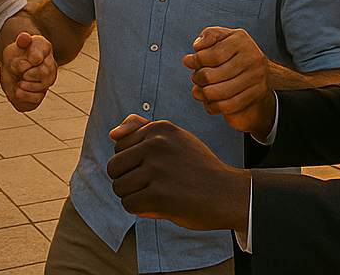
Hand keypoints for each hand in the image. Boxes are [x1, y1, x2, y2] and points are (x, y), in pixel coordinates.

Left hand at [0, 32, 56, 111]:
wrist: (11, 69)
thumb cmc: (16, 55)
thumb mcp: (15, 46)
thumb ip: (21, 42)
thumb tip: (24, 38)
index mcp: (43, 48)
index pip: (41, 54)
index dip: (32, 59)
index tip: (24, 61)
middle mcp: (49, 64)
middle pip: (45, 72)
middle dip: (31, 75)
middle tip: (22, 75)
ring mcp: (47, 80)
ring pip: (42, 86)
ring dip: (27, 86)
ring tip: (19, 84)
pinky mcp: (40, 93)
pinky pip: (37, 98)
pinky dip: (26, 96)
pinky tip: (18, 92)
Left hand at [107, 115, 249, 230]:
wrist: (227, 193)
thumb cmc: (197, 167)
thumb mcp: (174, 138)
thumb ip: (142, 129)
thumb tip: (112, 134)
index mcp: (159, 128)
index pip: (119, 146)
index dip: (132, 163)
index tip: (152, 169)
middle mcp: (156, 144)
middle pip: (114, 166)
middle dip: (126, 180)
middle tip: (148, 186)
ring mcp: (157, 169)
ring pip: (118, 187)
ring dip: (132, 197)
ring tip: (153, 196)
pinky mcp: (159, 195)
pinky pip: (129, 204)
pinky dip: (139, 210)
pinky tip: (157, 207)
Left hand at [183, 27, 275, 135]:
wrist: (260, 68)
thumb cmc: (235, 51)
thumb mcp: (224, 36)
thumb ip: (209, 35)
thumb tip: (197, 46)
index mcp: (241, 41)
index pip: (214, 55)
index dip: (197, 60)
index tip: (188, 62)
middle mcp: (251, 58)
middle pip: (214, 75)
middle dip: (198, 78)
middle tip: (194, 77)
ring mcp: (255, 78)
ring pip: (221, 93)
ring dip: (203, 94)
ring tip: (197, 91)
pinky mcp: (256, 94)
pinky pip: (229, 105)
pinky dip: (214, 106)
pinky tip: (208, 102)